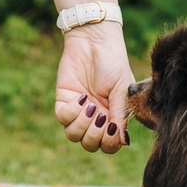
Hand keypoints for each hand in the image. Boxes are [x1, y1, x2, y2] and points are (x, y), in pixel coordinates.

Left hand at [53, 0, 131, 153]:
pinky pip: (63, 118)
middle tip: (100, 115)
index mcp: (113, 117)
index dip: (110, 143)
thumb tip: (123, 141)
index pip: (110, 145)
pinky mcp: (64, 101)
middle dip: (95, 136)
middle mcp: (96, 118)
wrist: (94, 40)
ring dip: (82, 125)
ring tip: (90, 106)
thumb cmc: (113, 62)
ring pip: (74, 135)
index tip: (112, 126)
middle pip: (90, 144)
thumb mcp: (122, 89)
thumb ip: (121, 115)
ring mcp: (79, 110)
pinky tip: (81, 97)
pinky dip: (71, 112)